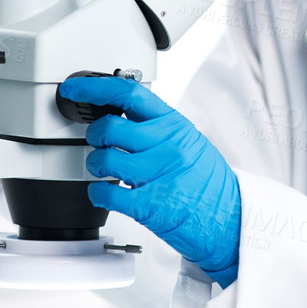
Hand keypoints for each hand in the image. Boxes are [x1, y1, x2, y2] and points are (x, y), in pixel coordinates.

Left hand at [57, 75, 240, 286]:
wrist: (231, 219)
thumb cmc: (208, 182)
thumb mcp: (189, 141)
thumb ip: (157, 127)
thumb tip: (119, 113)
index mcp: (174, 125)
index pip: (129, 93)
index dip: (95, 87)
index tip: (75, 88)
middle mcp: (167, 145)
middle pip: (109, 127)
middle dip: (94, 136)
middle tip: (99, 144)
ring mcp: (159, 174)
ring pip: (104, 159)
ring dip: (95, 165)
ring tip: (104, 171)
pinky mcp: (151, 205)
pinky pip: (107, 193)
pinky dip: (98, 193)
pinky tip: (105, 193)